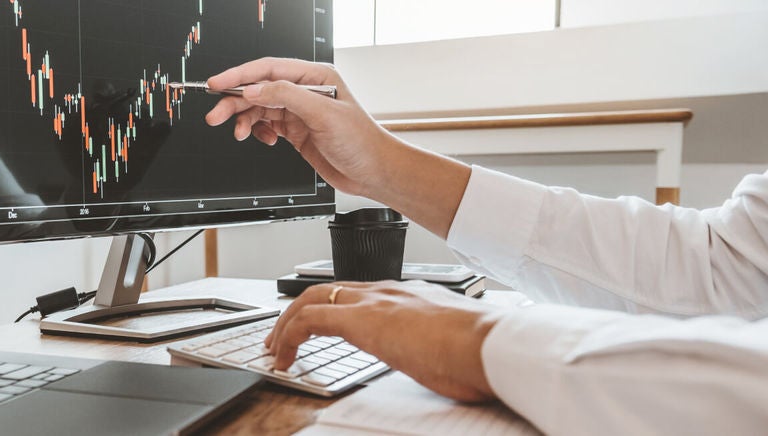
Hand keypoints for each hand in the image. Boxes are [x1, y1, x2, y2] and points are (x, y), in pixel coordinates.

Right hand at [204, 57, 471, 237]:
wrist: (373, 172)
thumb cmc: (361, 141)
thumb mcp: (322, 114)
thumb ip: (286, 97)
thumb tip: (255, 90)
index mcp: (315, 77)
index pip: (269, 70)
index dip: (240, 76)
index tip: (218, 83)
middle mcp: (305, 91)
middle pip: (259, 90)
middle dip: (235, 102)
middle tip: (216, 115)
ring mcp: (299, 111)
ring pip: (260, 109)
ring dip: (244, 120)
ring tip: (238, 133)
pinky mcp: (296, 131)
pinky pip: (266, 125)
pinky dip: (258, 132)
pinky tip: (262, 139)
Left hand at [266, 281, 508, 401]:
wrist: (492, 345)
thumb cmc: (482, 351)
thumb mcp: (449, 346)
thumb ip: (433, 347)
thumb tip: (434, 364)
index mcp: (408, 296)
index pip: (356, 294)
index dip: (329, 311)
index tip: (316, 332)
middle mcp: (387, 291)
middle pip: (326, 290)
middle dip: (297, 314)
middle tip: (282, 339)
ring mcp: (373, 301)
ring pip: (311, 299)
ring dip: (286, 325)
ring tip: (275, 350)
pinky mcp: (361, 319)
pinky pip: (309, 319)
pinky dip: (289, 336)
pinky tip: (284, 358)